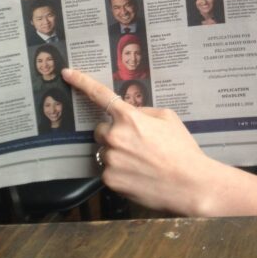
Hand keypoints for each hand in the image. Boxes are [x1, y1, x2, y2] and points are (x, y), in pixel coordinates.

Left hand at [63, 67, 215, 214]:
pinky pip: (108, 170)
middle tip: (136, 143)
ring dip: (116, 153)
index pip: (99, 94)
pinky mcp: (109, 180)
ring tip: (141, 162)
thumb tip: (132, 114)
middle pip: (101, 130)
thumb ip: (144, 112)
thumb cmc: (182, 149)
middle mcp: (114, 136)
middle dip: (114, 133)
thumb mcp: (168, 118)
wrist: (189, 184)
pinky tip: (138, 175)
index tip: (67, 73)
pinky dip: (119, 171)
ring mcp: (110, 159)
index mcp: (129, 117)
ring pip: (105, 151)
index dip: (81, 81)